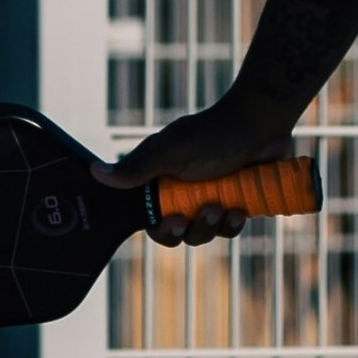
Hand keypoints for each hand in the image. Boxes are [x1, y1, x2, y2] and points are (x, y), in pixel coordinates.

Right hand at [92, 99, 296, 245]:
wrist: (261, 124)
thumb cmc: (214, 134)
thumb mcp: (171, 152)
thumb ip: (135, 168)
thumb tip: (95, 172)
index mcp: (161, 178)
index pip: (150, 218)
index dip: (160, 228)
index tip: (171, 222)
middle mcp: (183, 191)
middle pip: (179, 232)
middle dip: (193, 229)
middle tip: (206, 212)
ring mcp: (210, 198)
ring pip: (205, 232)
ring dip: (214, 226)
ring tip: (225, 207)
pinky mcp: (234, 203)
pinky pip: (228, 228)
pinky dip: (233, 223)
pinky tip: (240, 210)